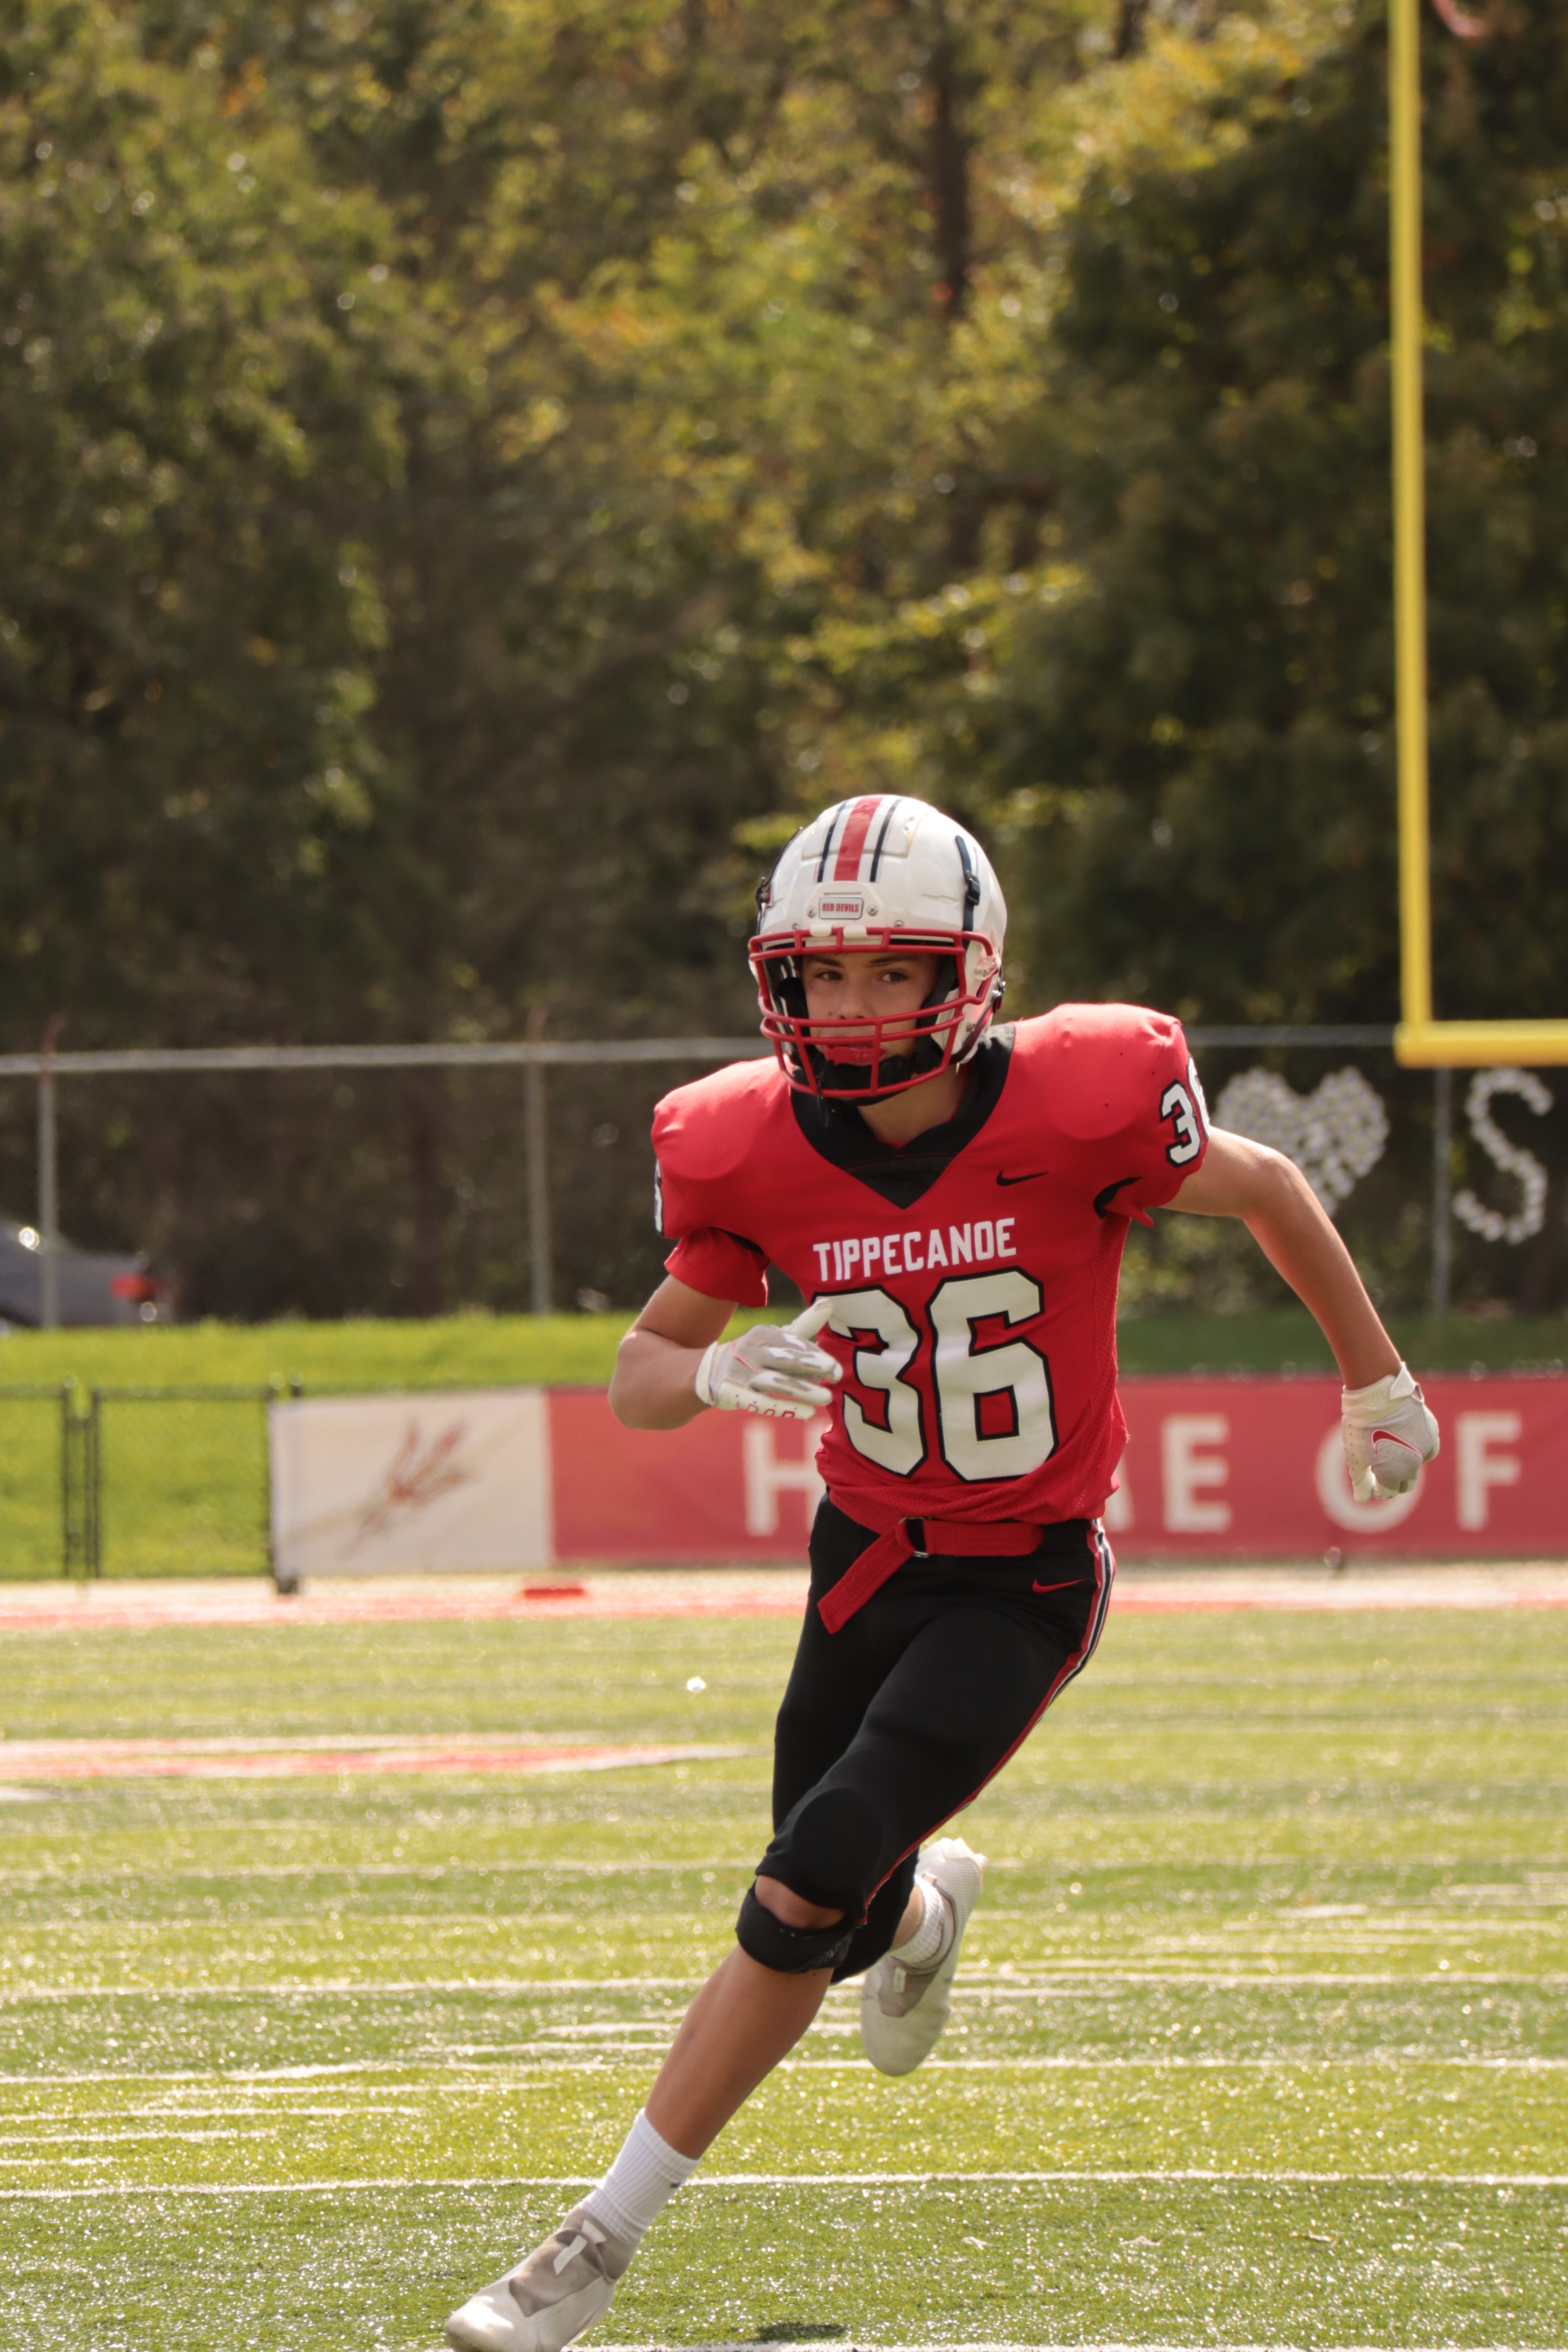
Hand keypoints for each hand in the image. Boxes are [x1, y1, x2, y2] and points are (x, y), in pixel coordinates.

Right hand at [695, 1299, 842, 1420]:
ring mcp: (742, 1374)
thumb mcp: (775, 1338)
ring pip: (775, 1382)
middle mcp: (751, 1352)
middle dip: (811, 1365)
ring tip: (827, 1398)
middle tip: (835, 1373)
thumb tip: (829, 1303)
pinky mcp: (735, 1395)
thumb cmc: (754, 1354)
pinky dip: (785, 1408)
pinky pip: (761, 1402)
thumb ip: (803, 1326)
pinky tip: (808, 1412)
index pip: (792, 1343)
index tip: (836, 1368)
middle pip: (785, 1358)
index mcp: (762, 1334)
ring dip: (802, 1390)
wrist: (710, 1373)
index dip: (816, 1355)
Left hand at [1341, 1361, 1439, 1501]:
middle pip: (1406, 1483)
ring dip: (1407, 1465)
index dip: (1378, 1488)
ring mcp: (1424, 1449)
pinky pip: (1428, 1449)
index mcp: (1393, 1474)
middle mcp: (1412, 1466)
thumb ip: (1360, 1480)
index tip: (1371, 1479)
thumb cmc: (1362, 1426)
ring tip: (1393, 1452)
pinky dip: (1420, 1450)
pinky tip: (1408, 1443)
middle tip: (1382, 1469)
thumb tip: (1362, 1498)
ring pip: (1418, 1466)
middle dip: (1394, 1481)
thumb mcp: (1355, 1455)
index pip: (1389, 1492)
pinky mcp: (1431, 1432)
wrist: (1379, 1395)